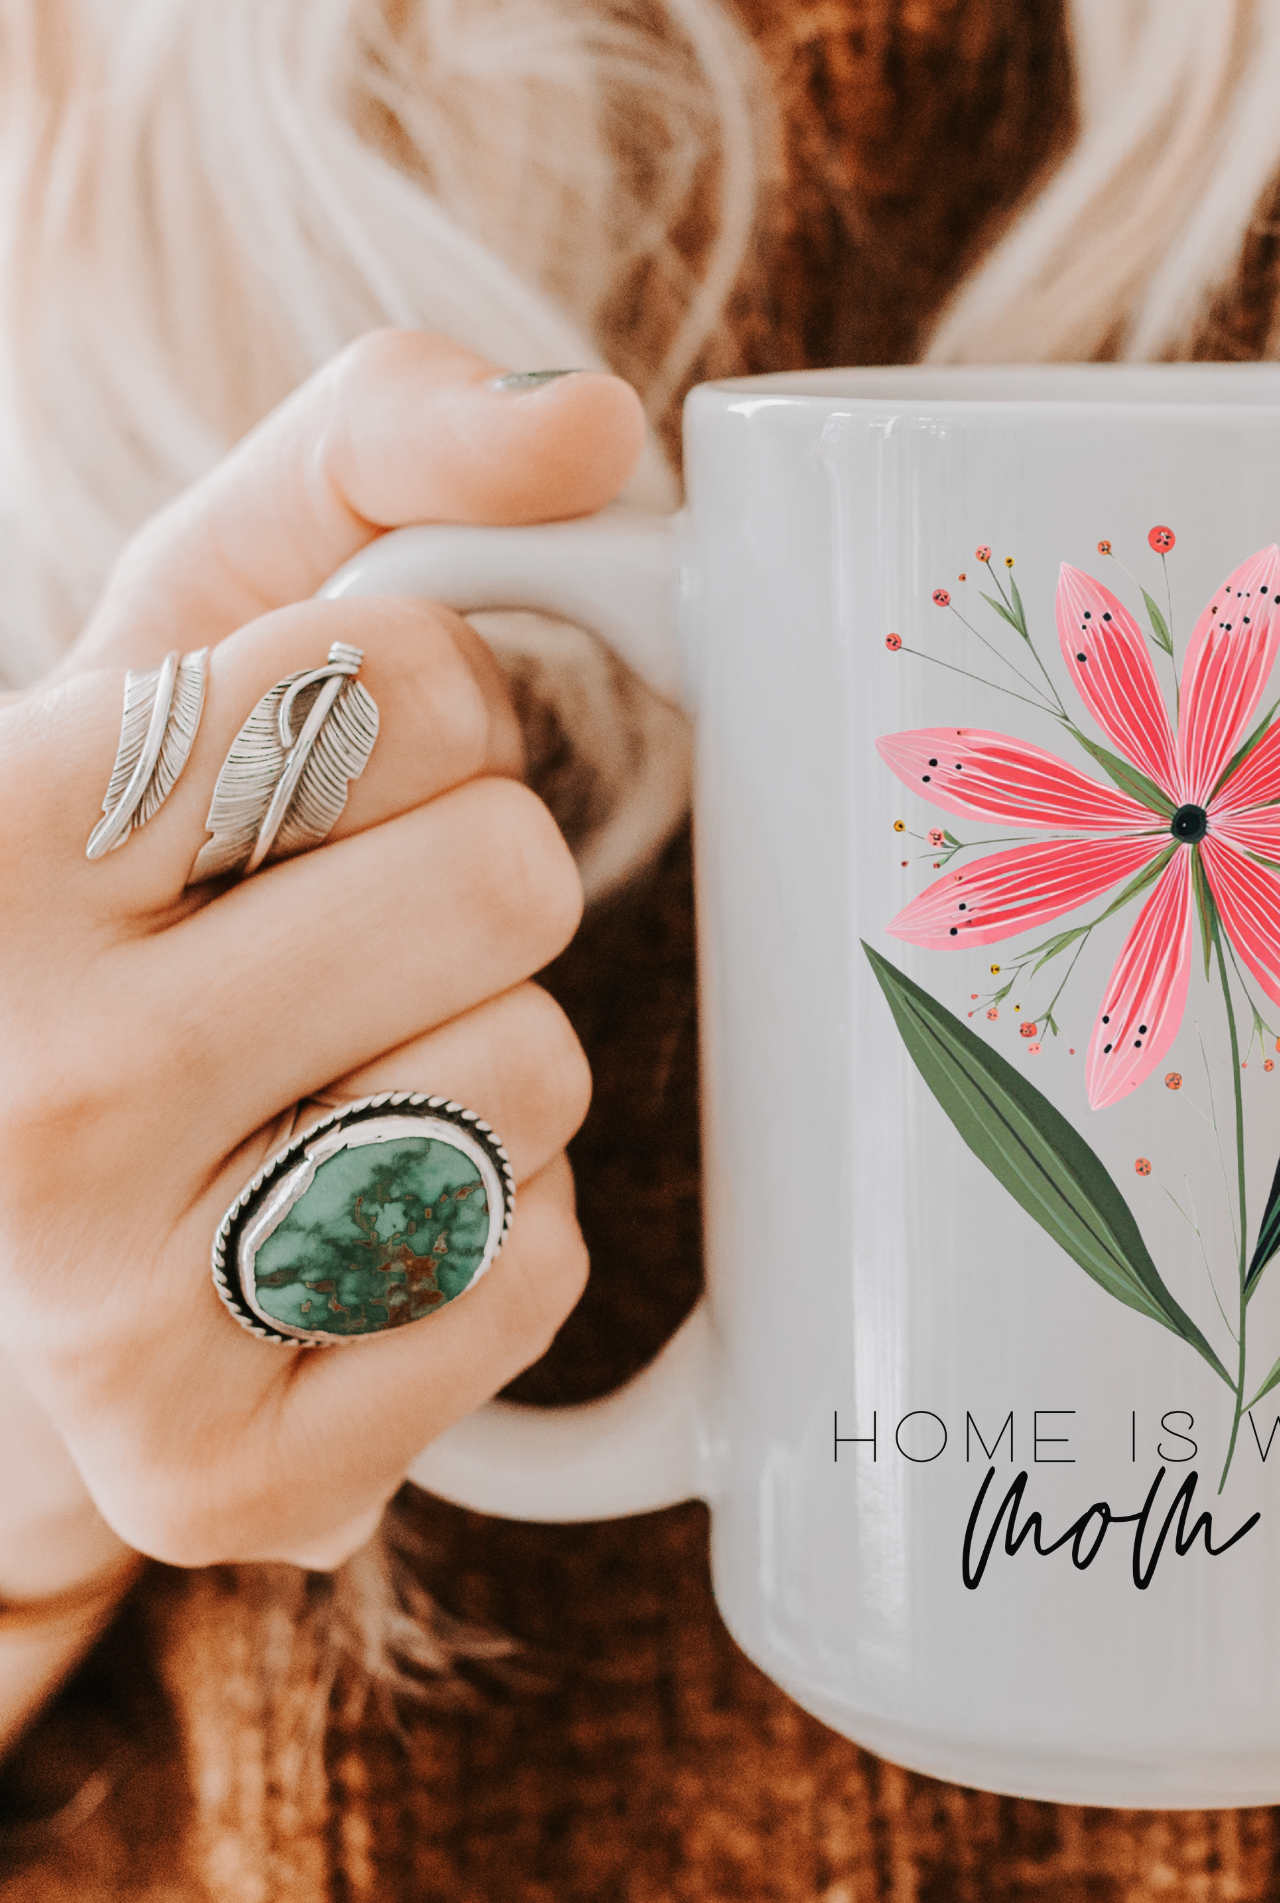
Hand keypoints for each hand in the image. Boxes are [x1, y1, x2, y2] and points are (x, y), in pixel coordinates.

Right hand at [0, 331, 646, 1570]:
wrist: (11, 1200)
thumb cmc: (132, 893)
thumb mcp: (190, 640)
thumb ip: (374, 460)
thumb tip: (595, 422)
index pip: (421, 676)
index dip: (436, 714)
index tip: (325, 782)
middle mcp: (18, 1084)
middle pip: (505, 878)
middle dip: (474, 888)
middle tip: (344, 945)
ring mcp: (112, 1314)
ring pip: (532, 1079)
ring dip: (487, 1062)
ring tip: (335, 1085)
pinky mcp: (231, 1477)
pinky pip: (535, 1275)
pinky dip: (500, 1236)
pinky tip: (360, 1229)